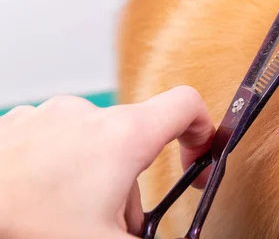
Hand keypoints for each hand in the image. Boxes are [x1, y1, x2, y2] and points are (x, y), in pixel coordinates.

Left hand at [0, 86, 214, 238]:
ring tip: (70, 218)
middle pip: (138, 141)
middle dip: (135, 186)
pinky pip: (62, 140)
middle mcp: (90, 115)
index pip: (187, 105)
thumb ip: (149, 237)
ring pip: (99, 144)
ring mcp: (52, 115)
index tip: (198, 160)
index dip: (204, 131)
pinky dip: (65, 168)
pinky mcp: (22, 124)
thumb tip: (151, 234)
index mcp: (123, 135)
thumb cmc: (29, 226)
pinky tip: (43, 199)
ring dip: (99, 181)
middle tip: (114, 226)